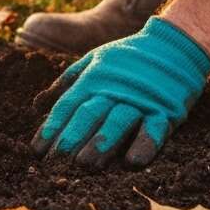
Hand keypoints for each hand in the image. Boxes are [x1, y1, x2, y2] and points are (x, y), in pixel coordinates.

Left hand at [32, 17, 209, 166]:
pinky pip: (154, 129)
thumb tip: (36, 105)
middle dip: (72, 137)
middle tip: (57, 161)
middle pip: (89, 114)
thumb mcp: (94, 61)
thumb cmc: (128, 58)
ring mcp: (140, 100)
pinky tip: (133, 162)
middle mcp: (114, 89)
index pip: (68, 105)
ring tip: (86, 164)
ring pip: (118, 122)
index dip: (51, 128)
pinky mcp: (165, 110)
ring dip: (102, 143)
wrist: (174, 46)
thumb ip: (66, 82)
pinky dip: (144, 144)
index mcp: (94, 79)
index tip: (37, 151)